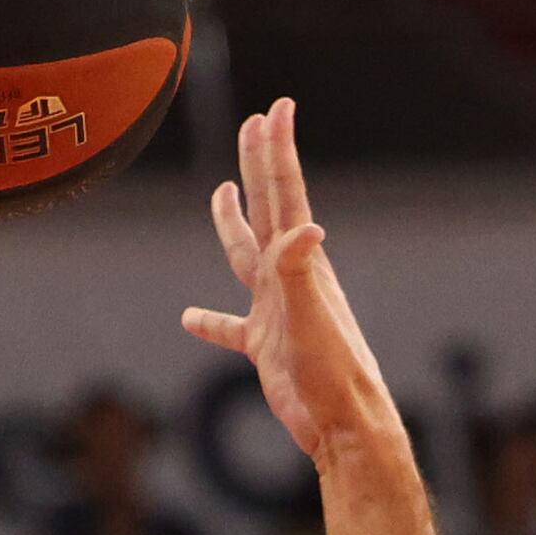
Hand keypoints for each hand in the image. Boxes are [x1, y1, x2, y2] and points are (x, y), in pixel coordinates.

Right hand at [175, 102, 392, 468]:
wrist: (345, 426)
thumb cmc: (334, 375)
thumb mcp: (312, 319)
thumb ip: (300, 273)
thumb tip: (305, 227)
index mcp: (299, 264)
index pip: (285, 195)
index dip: (277, 151)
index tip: (275, 108)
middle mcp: (289, 279)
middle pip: (267, 209)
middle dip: (259, 164)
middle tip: (254, 121)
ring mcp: (276, 311)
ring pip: (245, 256)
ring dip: (233, 223)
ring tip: (223, 192)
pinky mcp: (267, 347)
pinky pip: (231, 328)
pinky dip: (210, 322)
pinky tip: (190, 320)